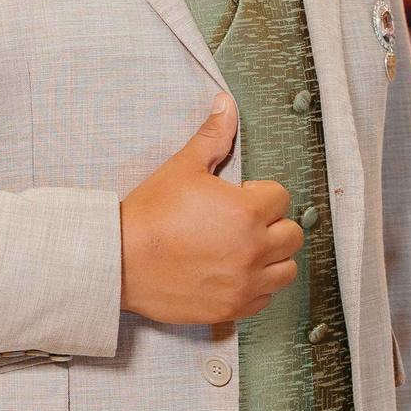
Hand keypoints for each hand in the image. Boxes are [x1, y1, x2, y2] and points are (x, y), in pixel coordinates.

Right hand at [118, 96, 299, 324]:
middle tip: (241, 224)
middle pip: (292, 235)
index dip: (259, 194)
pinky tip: (232, 273)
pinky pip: (266, 298)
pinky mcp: (233, 307)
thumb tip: (226, 103)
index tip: (237, 199)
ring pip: (286, 269)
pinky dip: (256, 287)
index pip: (281, 197)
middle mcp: (253, 249)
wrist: (119, 261)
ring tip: (243, 250)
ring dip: (271, 258)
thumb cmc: (150, 214)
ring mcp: (245, 282)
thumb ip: (212, 136)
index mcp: (246, 211)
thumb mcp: (182, 167)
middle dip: (271, 225)